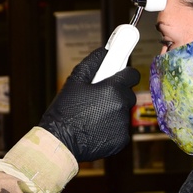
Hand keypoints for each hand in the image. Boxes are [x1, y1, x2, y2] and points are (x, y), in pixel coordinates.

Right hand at [39, 47, 139, 161]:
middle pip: (127, 94)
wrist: (59, 141)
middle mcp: (121, 107)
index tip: (118, 76)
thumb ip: (93, 63)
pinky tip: (96, 129)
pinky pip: (121, 129)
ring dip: (113, 112)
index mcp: (112, 89)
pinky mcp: (121, 140)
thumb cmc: (64, 111)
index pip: (132, 75)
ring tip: (92, 116)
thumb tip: (105, 50)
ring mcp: (123, 125)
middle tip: (98, 99)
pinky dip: (112, 128)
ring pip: (123, 112)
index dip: (124, 74)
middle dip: (116, 94)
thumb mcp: (74, 81)